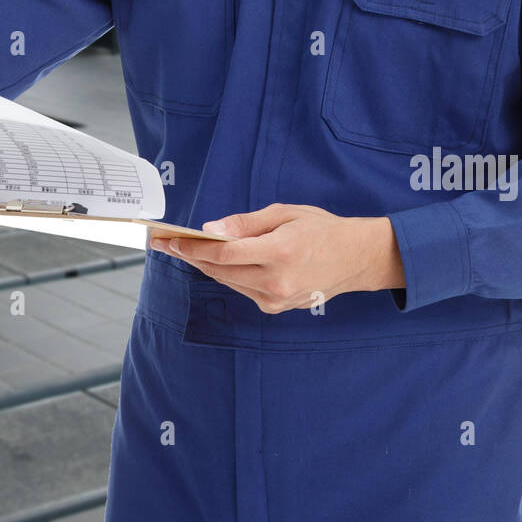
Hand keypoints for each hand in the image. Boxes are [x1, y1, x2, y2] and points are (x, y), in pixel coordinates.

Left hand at [149, 203, 404, 313]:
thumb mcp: (284, 213)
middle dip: (191, 257)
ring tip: (185, 250)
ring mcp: (276, 299)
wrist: (354, 258)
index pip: (224, 253)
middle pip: (220, 271)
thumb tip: (211, 229)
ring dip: (206, 267)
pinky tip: (216, 262)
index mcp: (279, 252)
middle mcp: (276, 281)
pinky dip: (228, 275)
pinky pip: (242, 289)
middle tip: (167, 244)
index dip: (194, 247)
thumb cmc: (320, 228)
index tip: (171, 239)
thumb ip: (246, 223)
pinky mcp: (276, 307)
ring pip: (228, 282)